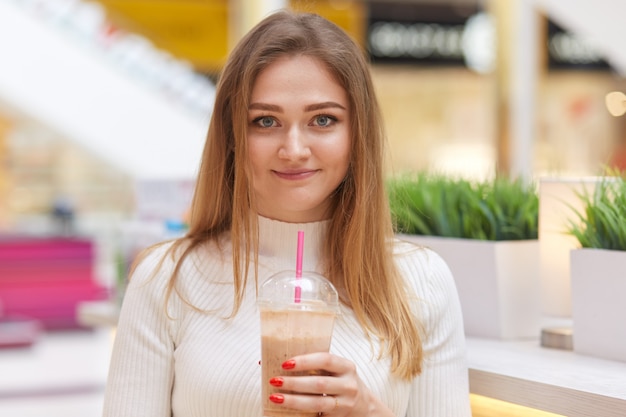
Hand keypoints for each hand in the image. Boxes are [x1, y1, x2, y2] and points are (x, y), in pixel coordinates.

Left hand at [267, 352, 393, 415]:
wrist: (363, 406)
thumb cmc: (340, 382)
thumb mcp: (336, 370)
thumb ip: (314, 365)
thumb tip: (274, 361)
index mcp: (346, 366)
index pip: (325, 359)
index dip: (305, 361)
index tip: (285, 364)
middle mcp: (348, 385)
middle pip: (319, 384)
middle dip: (294, 383)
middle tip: (275, 381)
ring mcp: (345, 404)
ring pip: (317, 403)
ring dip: (294, 401)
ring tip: (275, 397)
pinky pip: (316, 416)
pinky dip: (300, 414)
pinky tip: (286, 411)